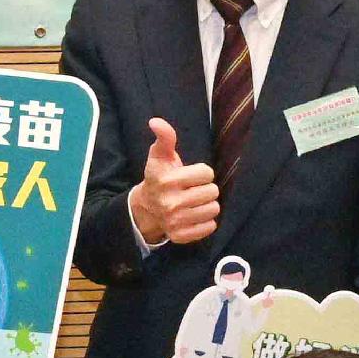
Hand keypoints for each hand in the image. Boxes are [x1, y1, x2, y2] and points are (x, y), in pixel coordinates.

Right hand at [127, 117, 221, 249]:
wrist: (145, 209)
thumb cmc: (158, 178)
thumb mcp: (159, 156)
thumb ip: (164, 138)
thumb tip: (155, 121)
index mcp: (166, 181)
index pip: (206, 173)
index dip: (202, 173)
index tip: (191, 176)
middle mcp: (170, 203)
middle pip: (212, 192)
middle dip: (206, 189)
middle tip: (194, 190)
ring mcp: (175, 221)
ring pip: (213, 209)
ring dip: (207, 205)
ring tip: (195, 202)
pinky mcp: (181, 236)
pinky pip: (210, 227)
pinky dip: (205, 221)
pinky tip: (194, 215)